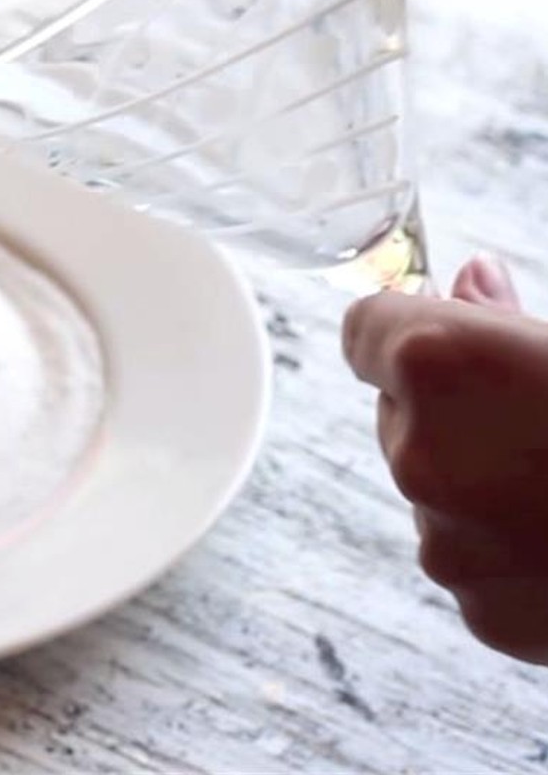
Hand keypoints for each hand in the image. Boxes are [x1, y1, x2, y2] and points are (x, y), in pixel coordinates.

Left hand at [344, 255, 547, 664]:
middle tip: (541, 423)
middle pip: (399, 416)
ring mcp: (446, 543)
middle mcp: (419, 453)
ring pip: (436, 496)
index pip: (364, 329)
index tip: (455, 346)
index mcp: (437, 363)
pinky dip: (513, 557)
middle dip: (452, 414)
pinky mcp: (482, 612)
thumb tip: (469, 281)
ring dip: (481, 487)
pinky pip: (476, 566)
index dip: (409, 332)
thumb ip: (506, 318)